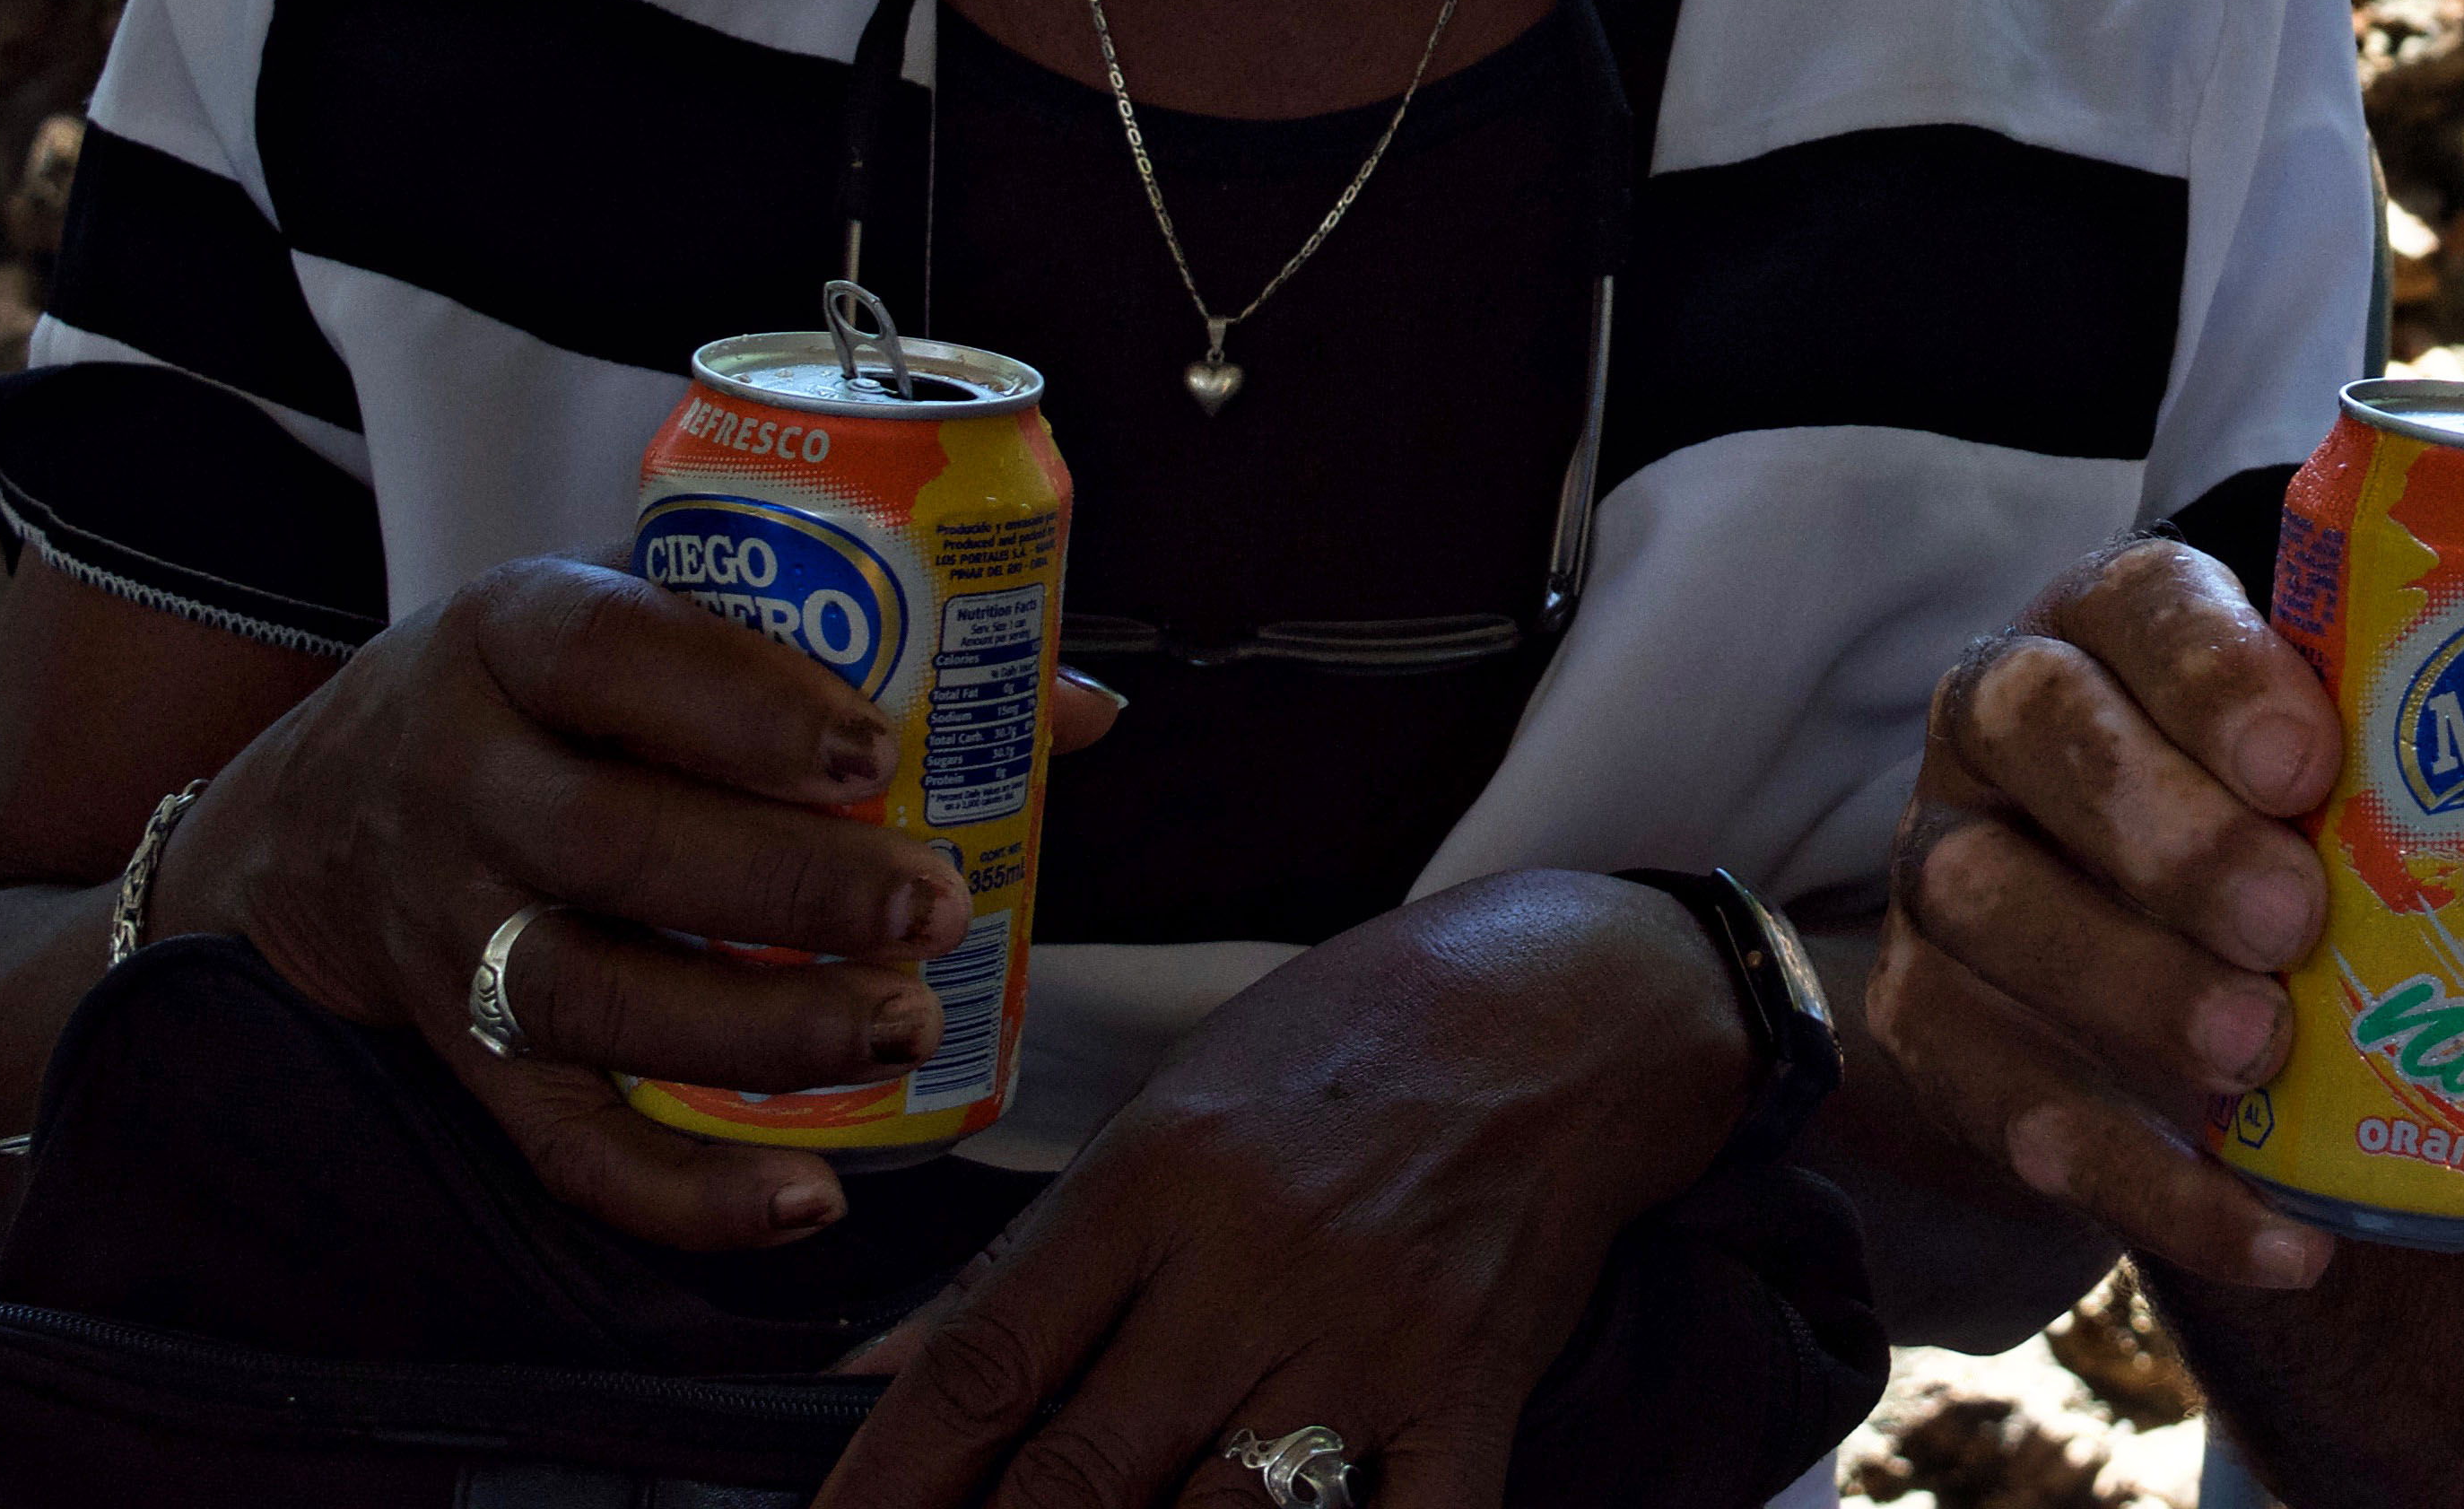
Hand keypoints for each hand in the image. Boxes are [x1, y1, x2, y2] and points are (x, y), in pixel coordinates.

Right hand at [147, 554, 1123, 1251]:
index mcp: (517, 636)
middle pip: (612, 846)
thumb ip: (846, 640)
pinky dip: (682, 1191)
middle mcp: (461, 780)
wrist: (321, 811)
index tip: (873, 749)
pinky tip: (804, 1198)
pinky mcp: (458, 1052)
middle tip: (932, 910)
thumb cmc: (553, 692)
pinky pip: (559, 1144)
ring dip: (755, 1033)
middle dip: (785, 887)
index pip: (617, 658)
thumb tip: (1072, 708)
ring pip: (589, 1000)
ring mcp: (449, 929)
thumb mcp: (653, 614)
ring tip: (902, 1031)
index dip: (745, 709)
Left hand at [818, 869, 1749, 1508]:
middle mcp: (1255, 1261)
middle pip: (1076, 1475)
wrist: (1578, 1003)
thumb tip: (891, 1370)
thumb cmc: (1362, 1039)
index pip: (983, 1362)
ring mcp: (1371, 1336)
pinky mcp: (1473, 1388)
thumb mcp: (1179, 1098)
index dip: (885, 1482)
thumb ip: (1041, 1248)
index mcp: (1162, 1173)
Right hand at [1874, 536, 2463, 1294]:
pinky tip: (2275, 1232)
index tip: (2313, 755)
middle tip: (2293, 924)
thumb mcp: (2385, 790)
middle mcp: (2006, 721)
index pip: (2142, 604)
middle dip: (2169, 831)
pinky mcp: (1925, 1022)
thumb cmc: (2281, 834)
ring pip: (1989, 907)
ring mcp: (1947, 867)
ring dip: (2129, 992)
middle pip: (2044, 736)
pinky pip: (2002, 1101)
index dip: (2215, 671)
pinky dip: (2143, 1181)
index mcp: (2121, 626)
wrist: (2114, 970)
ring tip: (2257, 1064)